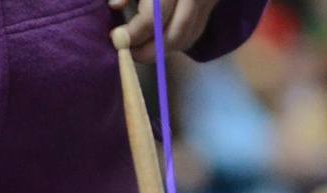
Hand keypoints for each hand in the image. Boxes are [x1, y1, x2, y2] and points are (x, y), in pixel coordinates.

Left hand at [108, 0, 223, 61]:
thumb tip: (115, 5)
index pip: (153, 18)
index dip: (133, 34)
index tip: (116, 38)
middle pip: (174, 33)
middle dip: (149, 51)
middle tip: (128, 53)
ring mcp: (206, 0)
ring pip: (188, 36)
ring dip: (163, 50)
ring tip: (140, 49)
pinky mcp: (211, 4)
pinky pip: (196, 31)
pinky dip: (177, 43)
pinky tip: (159, 43)